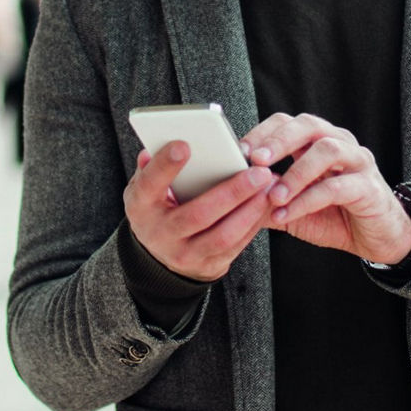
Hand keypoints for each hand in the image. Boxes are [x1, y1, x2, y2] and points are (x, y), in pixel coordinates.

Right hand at [123, 141, 275, 280]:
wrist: (159, 257)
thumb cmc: (156, 209)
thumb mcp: (145, 188)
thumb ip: (152, 167)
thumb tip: (153, 147)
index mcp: (141, 207)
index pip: (150, 185)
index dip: (165, 166)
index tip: (184, 144)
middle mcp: (161, 234)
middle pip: (199, 214)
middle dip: (233, 192)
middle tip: (258, 172)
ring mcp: (185, 254)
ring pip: (223, 235)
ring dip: (250, 211)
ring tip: (268, 188)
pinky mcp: (208, 265)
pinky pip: (235, 246)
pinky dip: (254, 224)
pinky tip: (265, 204)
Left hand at [242, 113, 410, 263]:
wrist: (375, 239)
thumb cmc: (333, 216)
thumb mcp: (291, 207)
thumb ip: (266, 198)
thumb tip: (232, 194)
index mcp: (317, 142)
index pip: (288, 122)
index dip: (263, 132)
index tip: (239, 152)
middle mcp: (339, 143)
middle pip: (309, 125)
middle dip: (279, 140)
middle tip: (256, 160)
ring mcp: (358, 162)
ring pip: (327, 150)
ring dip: (296, 172)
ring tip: (273, 195)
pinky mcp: (369, 187)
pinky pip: (337, 187)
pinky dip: (308, 200)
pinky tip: (288, 214)